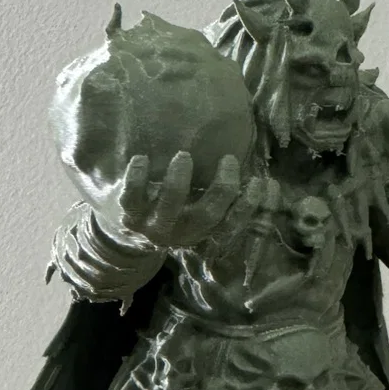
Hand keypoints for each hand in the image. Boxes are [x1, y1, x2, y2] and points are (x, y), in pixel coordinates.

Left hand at [119, 150, 242, 249]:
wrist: (126, 233)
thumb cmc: (172, 210)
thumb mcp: (196, 209)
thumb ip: (218, 194)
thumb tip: (252, 163)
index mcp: (203, 231)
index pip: (231, 224)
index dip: (248, 206)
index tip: (262, 181)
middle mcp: (181, 232)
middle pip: (207, 215)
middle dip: (222, 188)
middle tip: (229, 159)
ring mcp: (154, 226)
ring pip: (170, 207)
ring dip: (178, 182)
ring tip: (184, 156)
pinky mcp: (129, 215)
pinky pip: (131, 198)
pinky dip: (136, 178)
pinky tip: (141, 158)